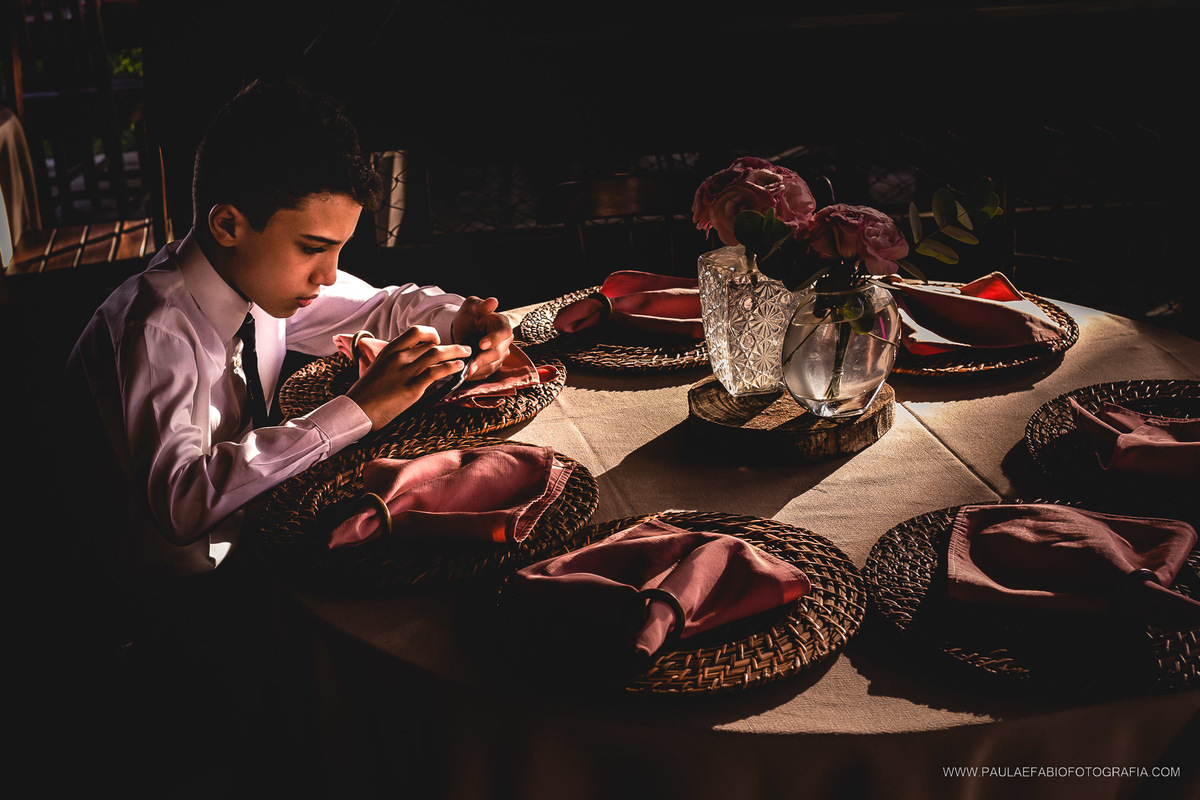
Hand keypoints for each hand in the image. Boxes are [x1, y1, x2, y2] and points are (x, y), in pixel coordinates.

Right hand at [345, 326, 471, 429]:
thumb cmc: (366, 392)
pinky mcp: (411, 388)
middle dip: (451, 346)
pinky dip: (451, 368)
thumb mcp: (378, 368)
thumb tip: (408, 361)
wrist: (356, 410)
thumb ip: (393, 361)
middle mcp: (398, 357)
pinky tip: (459, 368)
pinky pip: (435, 373)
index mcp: (390, 350)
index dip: (431, 334)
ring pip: (436, 354)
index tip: (439, 341)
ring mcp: (405, 371)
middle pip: (431, 343)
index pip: (415, 332)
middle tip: (465, 348)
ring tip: (467, 355)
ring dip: (455, 353)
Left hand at [450, 296, 513, 379]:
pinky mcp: (493, 365)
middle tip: (470, 365)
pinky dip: (476, 375)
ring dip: (479, 370)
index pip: (504, 332)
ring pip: (493, 365)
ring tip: (465, 372)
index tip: (481, 344)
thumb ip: (481, 305)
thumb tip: (493, 301)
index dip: (494, 339)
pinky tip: (466, 375)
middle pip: (498, 352)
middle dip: (484, 359)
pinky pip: (487, 373)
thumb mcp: (471, 307)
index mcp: (502, 324)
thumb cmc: (469, 316)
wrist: (462, 330)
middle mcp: (505, 341)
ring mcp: (500, 355)